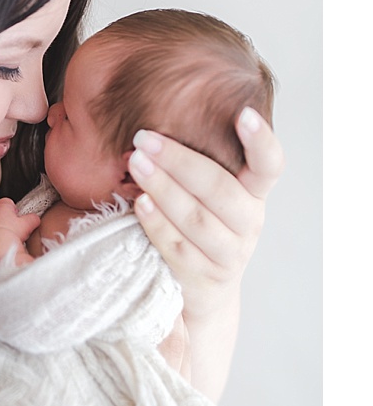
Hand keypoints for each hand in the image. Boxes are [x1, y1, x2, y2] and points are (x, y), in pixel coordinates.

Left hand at [0, 199, 40, 264]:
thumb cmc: (9, 235)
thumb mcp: (27, 225)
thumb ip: (32, 219)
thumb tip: (35, 218)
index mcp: (1, 207)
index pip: (8, 203)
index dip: (14, 210)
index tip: (17, 218)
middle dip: (2, 220)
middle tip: (10, 230)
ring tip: (0, 240)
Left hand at [127, 107, 283, 399]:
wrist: (202, 292)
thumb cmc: (200, 226)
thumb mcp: (208, 196)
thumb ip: (196, 168)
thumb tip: (154, 132)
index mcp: (254, 194)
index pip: (269, 165)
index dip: (261, 141)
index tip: (243, 114)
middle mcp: (248, 223)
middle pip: (220, 190)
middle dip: (180, 161)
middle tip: (146, 139)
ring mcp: (230, 254)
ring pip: (197, 220)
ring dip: (164, 189)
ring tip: (137, 165)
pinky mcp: (204, 277)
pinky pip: (178, 247)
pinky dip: (157, 224)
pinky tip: (139, 204)